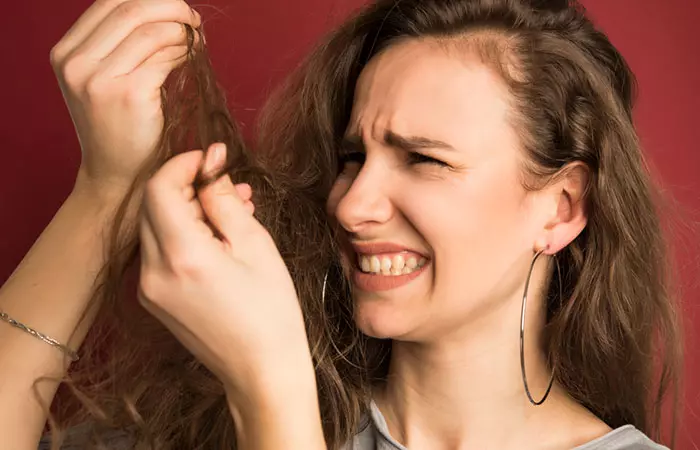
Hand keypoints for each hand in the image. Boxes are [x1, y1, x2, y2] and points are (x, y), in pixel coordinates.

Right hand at [51, 0, 200, 196]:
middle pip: (132, 9)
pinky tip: (193, 59)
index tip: (175, 8)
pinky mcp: (129, 94)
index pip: (110, 1)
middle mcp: (75, 63)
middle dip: (171, 8)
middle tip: (193, 20)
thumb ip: (119, 45)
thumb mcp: (103, 80)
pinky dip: (185, 52)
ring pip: (152, 31)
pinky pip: (165, 57)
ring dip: (182, 31)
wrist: (117, 175)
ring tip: (197, 41)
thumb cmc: (120, 127)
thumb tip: (163, 9)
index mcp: (66, 53)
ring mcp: (99, 79)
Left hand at [137, 143, 314, 399]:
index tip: (212, 159)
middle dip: (188, 186)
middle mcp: (153, 271)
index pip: (160, 187)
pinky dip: (184, 235)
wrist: (261, 370)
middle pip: (153, 204)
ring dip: (189, 210)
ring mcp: (148, 288)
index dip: (183, 164)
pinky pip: (161, 251)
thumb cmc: (269, 310)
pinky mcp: (153, 299)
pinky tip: (218, 239)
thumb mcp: (255, 246)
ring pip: (156, 226)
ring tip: (233, 214)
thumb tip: (211, 163)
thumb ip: (225, 200)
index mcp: (182, 255)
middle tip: (230, 187)